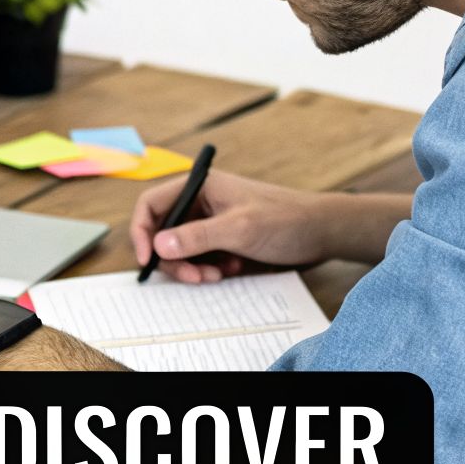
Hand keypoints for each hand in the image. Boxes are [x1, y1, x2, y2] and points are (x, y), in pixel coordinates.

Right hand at [130, 169, 333, 282]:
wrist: (322, 232)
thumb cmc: (285, 219)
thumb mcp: (239, 229)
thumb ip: (197, 236)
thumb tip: (159, 245)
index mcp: (200, 186)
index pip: (151, 204)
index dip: (142, 231)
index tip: (148, 259)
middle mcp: (201, 201)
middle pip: (163, 231)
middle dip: (174, 258)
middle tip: (194, 277)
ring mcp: (211, 221)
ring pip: (181, 249)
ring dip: (192, 267)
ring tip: (217, 275)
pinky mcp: (223, 239)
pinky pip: (200, 257)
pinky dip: (208, 268)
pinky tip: (231, 270)